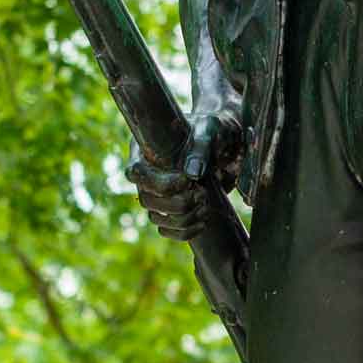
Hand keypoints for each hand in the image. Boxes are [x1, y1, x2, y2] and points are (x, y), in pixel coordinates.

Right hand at [128, 94, 242, 242]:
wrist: (226, 141)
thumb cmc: (213, 130)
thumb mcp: (208, 131)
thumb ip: (200, 148)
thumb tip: (192, 173)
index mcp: (146, 150)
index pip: (136, 173)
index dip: (159, 183)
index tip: (187, 180)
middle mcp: (148, 174)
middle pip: (146, 200)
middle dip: (177, 203)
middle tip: (202, 193)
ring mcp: (158, 193)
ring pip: (156, 218)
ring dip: (182, 219)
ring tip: (205, 207)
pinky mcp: (171, 208)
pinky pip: (167, 230)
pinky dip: (184, 232)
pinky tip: (202, 223)